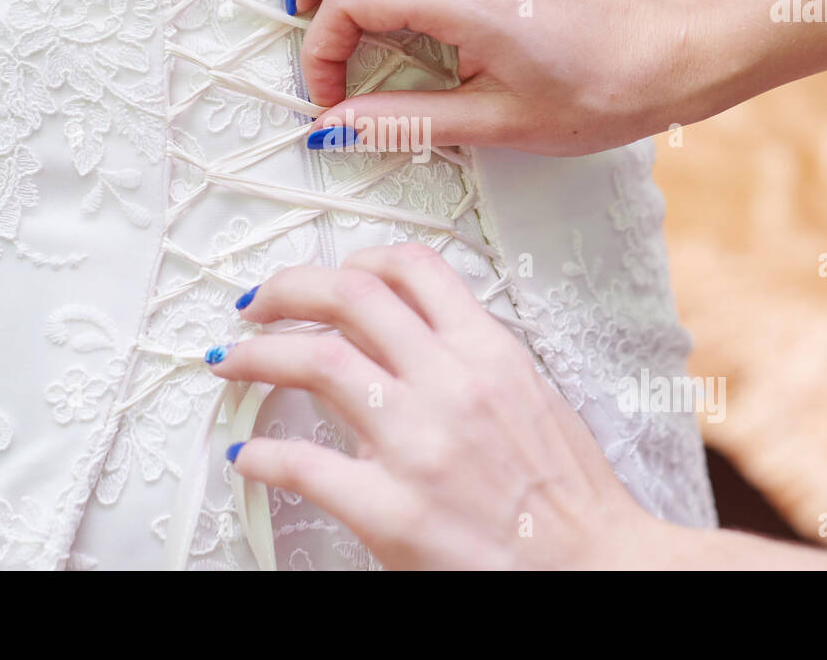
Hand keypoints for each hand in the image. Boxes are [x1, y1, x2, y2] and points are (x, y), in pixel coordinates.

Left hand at [206, 243, 667, 568]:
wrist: (595, 565)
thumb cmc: (566, 492)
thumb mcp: (528, 393)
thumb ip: (469, 352)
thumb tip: (408, 329)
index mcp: (488, 351)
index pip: (409, 268)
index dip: (352, 261)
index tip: (326, 276)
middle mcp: (449, 383)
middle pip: (348, 296)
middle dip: (287, 290)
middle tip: (257, 305)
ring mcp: (417, 443)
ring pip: (314, 360)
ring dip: (257, 354)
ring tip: (232, 359)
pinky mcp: (390, 508)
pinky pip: (302, 464)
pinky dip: (263, 454)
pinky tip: (248, 456)